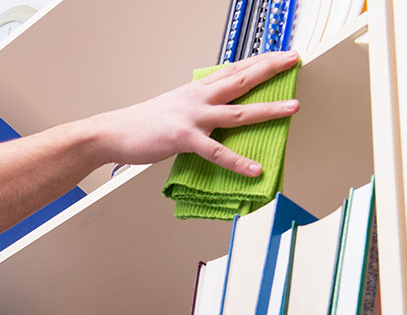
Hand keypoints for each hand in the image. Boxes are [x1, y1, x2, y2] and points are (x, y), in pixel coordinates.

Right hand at [88, 50, 300, 176]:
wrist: (113, 133)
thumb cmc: (141, 124)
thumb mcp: (174, 106)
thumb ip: (197, 106)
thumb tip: (216, 111)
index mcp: (195, 90)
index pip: (234, 69)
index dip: (259, 60)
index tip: (281, 54)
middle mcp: (198, 98)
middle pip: (241, 79)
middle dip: (270, 68)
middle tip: (294, 60)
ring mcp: (192, 117)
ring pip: (238, 112)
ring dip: (268, 109)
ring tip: (293, 108)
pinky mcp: (184, 139)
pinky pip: (217, 152)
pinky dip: (238, 162)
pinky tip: (255, 168)